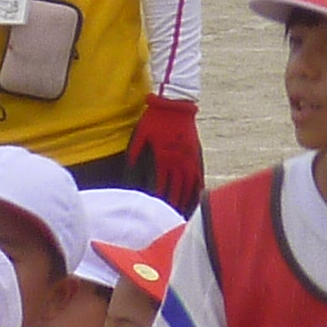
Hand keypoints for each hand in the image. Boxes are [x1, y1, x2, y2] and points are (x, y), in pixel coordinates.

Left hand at [128, 97, 206, 211]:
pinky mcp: (196, 152)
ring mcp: (189, 157)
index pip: (160, 186)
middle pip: (176, 190)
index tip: (155, 214)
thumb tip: (127, 174)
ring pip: (190, 185)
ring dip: (187, 200)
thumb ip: (133, 157)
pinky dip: (199, 186)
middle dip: (173, 206)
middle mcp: (177, 161)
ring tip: (185, 214)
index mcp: (162, 159)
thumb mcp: (138, 138)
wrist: (173, 105)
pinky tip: (200, 196)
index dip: (158, 201)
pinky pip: (199, 173)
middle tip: (171, 220)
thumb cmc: (153, 121)